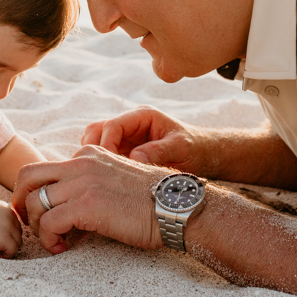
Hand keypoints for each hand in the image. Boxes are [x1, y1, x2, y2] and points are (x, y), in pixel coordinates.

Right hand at [0, 199, 22, 256]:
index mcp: (5, 207)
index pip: (14, 222)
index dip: (6, 232)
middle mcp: (10, 215)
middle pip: (17, 231)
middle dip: (8, 239)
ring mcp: (9, 227)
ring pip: (18, 242)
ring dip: (7, 247)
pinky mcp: (5, 239)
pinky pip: (13, 251)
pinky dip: (5, 255)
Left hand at [12, 145, 167, 253]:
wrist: (175, 205)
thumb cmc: (152, 199)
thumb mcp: (117, 177)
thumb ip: (93, 180)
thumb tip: (72, 201)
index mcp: (90, 152)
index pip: (47, 167)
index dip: (40, 192)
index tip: (45, 213)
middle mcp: (82, 161)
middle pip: (28, 174)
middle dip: (21, 201)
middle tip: (28, 222)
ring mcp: (83, 181)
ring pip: (35, 201)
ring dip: (36, 225)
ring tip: (53, 239)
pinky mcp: (86, 204)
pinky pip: (48, 222)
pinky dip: (48, 239)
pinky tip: (61, 247)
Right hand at [82, 106, 209, 174]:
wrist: (203, 155)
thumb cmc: (194, 149)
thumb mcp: (181, 148)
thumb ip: (158, 151)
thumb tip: (134, 158)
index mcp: (143, 116)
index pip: (112, 125)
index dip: (106, 144)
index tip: (107, 165)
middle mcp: (131, 124)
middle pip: (97, 130)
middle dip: (92, 149)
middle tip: (94, 171)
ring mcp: (126, 137)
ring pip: (96, 141)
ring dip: (93, 157)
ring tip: (97, 177)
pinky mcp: (125, 151)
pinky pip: (104, 155)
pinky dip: (100, 165)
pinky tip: (105, 180)